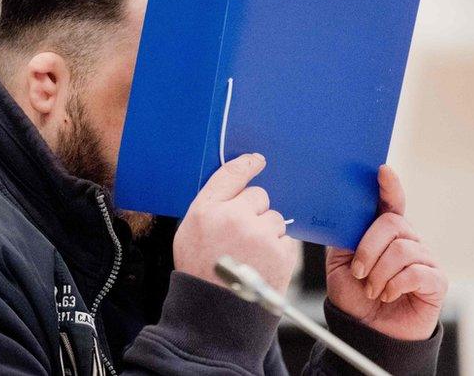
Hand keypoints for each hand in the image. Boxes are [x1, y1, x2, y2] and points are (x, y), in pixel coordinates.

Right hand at [174, 154, 298, 293]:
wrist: (216, 312)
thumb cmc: (200, 272)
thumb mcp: (189, 232)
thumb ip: (210, 206)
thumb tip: (234, 187)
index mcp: (207, 210)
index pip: (231, 174)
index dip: (247, 164)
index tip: (256, 160)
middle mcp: (234, 217)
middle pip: (258, 196)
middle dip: (254, 211)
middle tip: (242, 235)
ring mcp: (260, 235)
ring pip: (274, 217)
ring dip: (267, 231)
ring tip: (250, 255)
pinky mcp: (281, 252)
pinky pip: (285, 238)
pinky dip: (277, 249)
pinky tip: (261, 264)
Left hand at [326, 165, 446, 340]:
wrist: (367, 331)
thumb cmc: (354, 295)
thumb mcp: (339, 262)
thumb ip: (344, 237)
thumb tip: (343, 215)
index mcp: (383, 232)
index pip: (390, 202)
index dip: (388, 186)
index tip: (381, 171)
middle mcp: (407, 240)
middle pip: (393, 224)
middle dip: (368, 248)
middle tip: (358, 272)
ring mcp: (424, 259)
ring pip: (402, 250)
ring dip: (379, 273)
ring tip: (372, 290)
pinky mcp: (436, 281)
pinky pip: (416, 273)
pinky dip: (394, 285)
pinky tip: (388, 295)